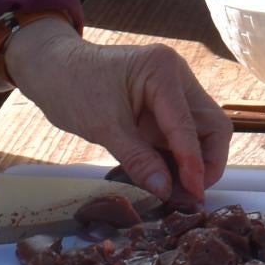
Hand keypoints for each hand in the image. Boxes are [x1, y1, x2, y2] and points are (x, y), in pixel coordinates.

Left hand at [5, 19, 233, 202]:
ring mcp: (174, 91)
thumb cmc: (73, 86)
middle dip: (207, 162)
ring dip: (194, 164)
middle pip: (212, 125)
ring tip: (177, 195)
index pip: (190, 124)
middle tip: (191, 195)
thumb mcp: (104, 127)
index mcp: (163, 71)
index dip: (194, 163)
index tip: (193, 194)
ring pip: (202, 133)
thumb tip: (166, 191)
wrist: (53, 69)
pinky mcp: (165, 107)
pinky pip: (183, 136)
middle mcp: (177, 77)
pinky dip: (179, 159)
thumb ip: (138, 159)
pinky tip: (166, 181)